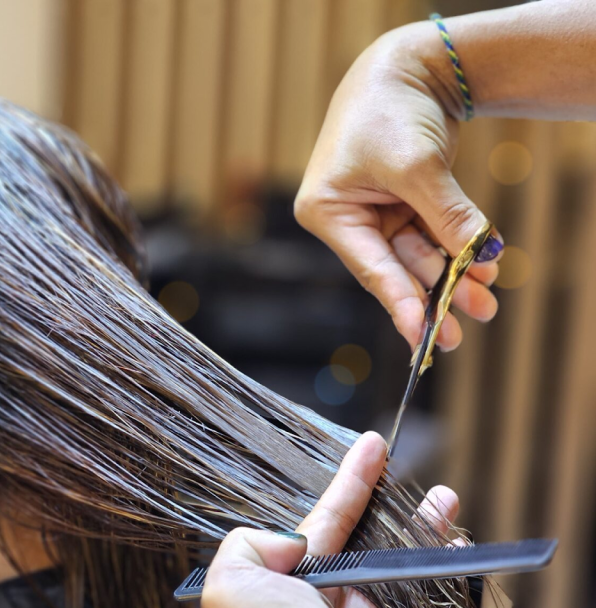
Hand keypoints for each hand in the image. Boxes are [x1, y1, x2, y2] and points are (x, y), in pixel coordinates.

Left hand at [201, 433, 459, 607]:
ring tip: (442, 495)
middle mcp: (319, 596)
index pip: (316, 523)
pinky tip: (452, 537)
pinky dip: (440, 560)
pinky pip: (422, 585)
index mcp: (280, 583)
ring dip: (418, 520)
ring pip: (393, 554)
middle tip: (393, 455)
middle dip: (377, 493)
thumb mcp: (230, 582)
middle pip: (355, 532)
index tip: (369, 448)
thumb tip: (293, 538)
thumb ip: (248, 542)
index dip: (344, 485)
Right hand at [295, 24, 501, 350]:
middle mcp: (347, 217)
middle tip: (466, 327)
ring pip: (418, 255)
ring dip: (452, 275)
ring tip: (486, 298)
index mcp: (327, 212)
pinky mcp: (402, 203)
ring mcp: (375, 211)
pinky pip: (432, 234)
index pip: (368, 267)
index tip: (423, 337)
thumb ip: (446, 216)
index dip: (399, 303)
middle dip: (434, 293)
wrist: (407, 66)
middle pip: (395, 267)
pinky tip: (484, 264)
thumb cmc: (389, 110)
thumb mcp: (417, 166)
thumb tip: (481, 257)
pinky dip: (457, 247)